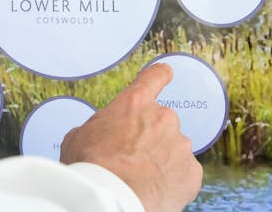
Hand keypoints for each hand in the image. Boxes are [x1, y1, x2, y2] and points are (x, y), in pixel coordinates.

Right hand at [60, 63, 202, 211]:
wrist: (111, 198)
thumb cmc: (91, 167)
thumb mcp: (80, 136)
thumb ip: (100, 126)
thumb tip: (102, 134)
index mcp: (134, 103)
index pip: (153, 78)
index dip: (160, 75)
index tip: (166, 72)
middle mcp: (163, 118)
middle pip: (161, 122)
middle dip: (150, 137)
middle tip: (131, 158)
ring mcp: (181, 144)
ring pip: (173, 149)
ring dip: (161, 159)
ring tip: (140, 178)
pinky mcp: (192, 172)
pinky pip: (184, 173)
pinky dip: (172, 181)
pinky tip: (154, 189)